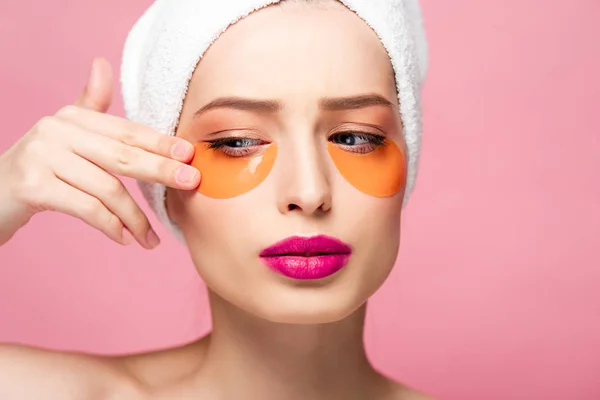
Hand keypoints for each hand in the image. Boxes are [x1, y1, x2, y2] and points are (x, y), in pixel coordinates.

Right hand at [0, 57, 200, 247]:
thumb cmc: (40, 166)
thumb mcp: (65, 134)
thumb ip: (89, 106)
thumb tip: (102, 63)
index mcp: (72, 117)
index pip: (127, 131)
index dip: (161, 143)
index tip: (190, 156)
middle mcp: (56, 130)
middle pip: (122, 155)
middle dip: (161, 170)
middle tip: (191, 184)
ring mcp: (42, 157)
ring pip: (107, 188)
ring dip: (135, 217)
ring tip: (150, 239)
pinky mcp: (33, 186)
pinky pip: (87, 208)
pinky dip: (110, 226)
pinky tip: (124, 239)